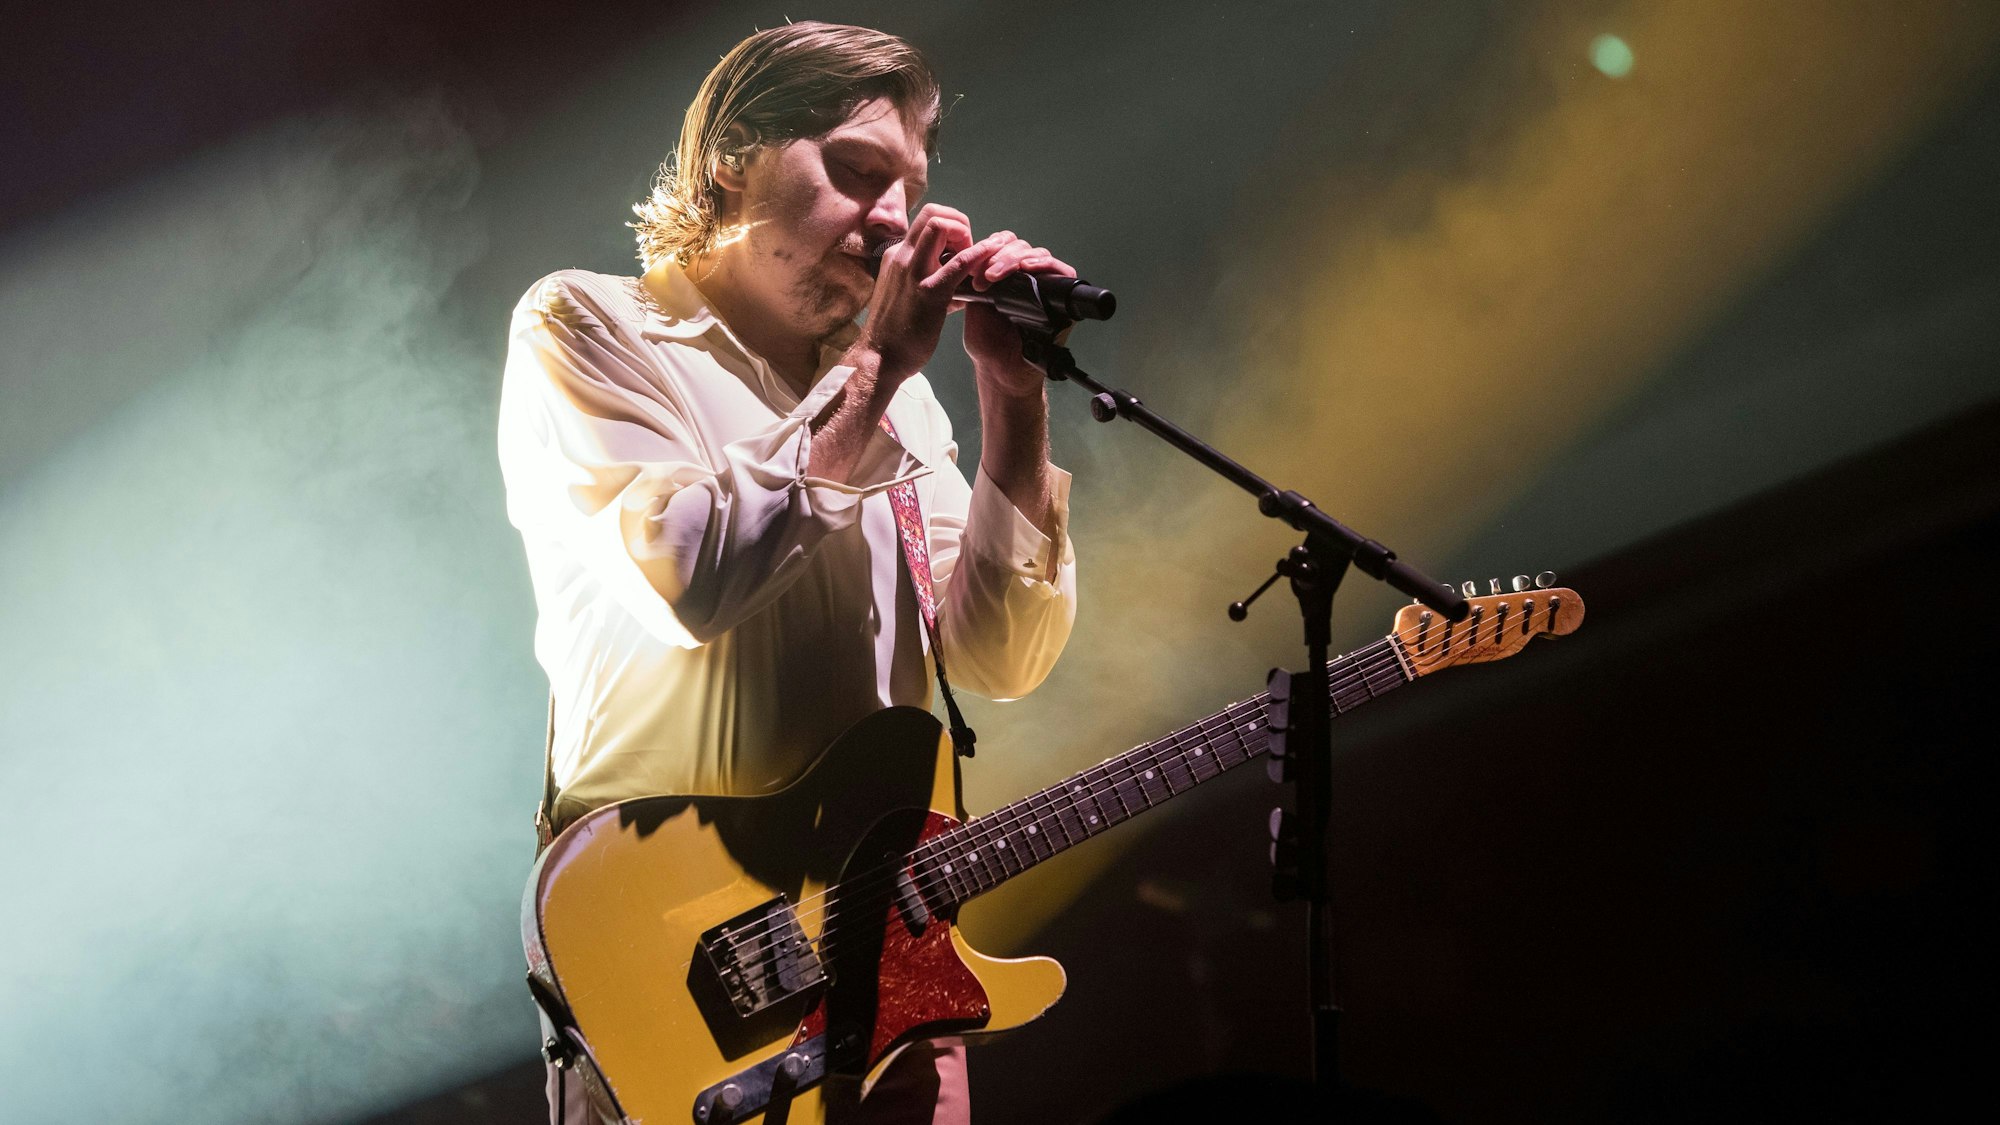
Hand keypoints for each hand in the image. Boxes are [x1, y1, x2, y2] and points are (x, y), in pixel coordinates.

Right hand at [851, 204, 984, 383]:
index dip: (950, 226)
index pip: (925, 221)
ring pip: (939, 225)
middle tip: (971, 249)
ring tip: (976, 258)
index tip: (962, 249)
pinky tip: (991, 257)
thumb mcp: (908, 296)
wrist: (879, 359)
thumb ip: (931, 282)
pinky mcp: (928, 293)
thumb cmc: (895, 333)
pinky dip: (979, 255)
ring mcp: (913, 272)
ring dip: (966, 234)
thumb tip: (961, 283)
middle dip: (959, 222)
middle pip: (933, 213)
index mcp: (897, 256)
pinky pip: (958, 263)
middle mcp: (902, 256)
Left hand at [959, 233, 1076, 397]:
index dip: (991, 248)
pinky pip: (1062, 271)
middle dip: (1001, 255)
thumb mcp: (974, 307)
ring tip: (997, 274)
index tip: (975, 266)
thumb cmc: (987, 344)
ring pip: (1038, 255)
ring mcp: (1046, 286)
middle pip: (1021, 247)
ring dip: (1017, 259)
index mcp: (1005, 278)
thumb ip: (977, 282)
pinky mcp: (1063, 297)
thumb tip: (978, 255)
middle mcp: (1027, 279)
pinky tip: (1028, 268)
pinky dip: (1045, 265)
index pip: (1004, 246)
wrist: (1002, 370)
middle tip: (985, 274)